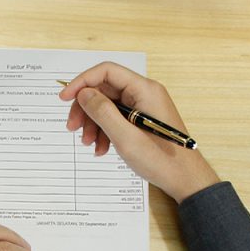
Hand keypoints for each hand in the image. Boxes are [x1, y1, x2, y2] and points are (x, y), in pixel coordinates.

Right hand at [59, 62, 219, 202]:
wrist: (184, 179)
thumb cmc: (161, 159)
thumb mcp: (125, 136)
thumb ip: (102, 112)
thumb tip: (83, 93)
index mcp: (144, 90)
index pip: (107, 72)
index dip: (82, 82)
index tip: (65, 98)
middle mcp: (144, 94)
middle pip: (104, 90)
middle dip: (85, 109)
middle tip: (72, 128)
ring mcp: (143, 107)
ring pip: (107, 106)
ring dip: (93, 124)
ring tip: (88, 144)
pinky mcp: (142, 120)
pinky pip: (116, 118)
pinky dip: (104, 132)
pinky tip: (101, 148)